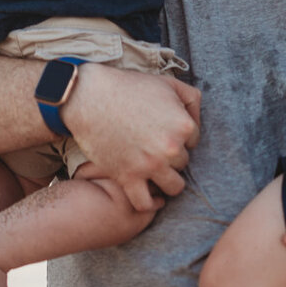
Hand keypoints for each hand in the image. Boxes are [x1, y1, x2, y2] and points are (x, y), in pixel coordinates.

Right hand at [62, 63, 199, 211]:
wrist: (89, 96)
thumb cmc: (128, 87)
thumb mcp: (168, 82)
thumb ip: (192, 99)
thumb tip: (196, 123)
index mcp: (183, 125)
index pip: (194, 142)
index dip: (178, 135)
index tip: (160, 129)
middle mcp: (170, 148)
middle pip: (182, 163)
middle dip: (169, 155)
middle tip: (150, 144)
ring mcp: (149, 165)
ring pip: (174, 187)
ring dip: (166, 179)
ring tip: (152, 169)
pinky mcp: (128, 177)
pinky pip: (145, 203)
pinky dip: (147, 202)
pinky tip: (143, 189)